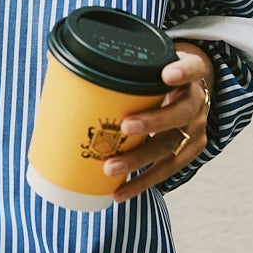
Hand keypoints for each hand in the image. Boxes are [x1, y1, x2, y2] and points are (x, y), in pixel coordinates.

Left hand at [105, 41, 213, 202]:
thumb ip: (118, 62)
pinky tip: (120, 192)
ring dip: (140, 160)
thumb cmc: (161, 74)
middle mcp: (197, 102)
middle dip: (152, 122)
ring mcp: (195, 129)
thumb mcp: (152, 61)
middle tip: (124, 127)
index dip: (181, 72)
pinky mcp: (190, 150)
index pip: (191, 69)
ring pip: (170, 147)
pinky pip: (167, 170)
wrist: (195, 87)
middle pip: (179, 114)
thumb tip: (56, 59)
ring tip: (110, 168)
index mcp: (191, 74)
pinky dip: (142, 182)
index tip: (166, 75)